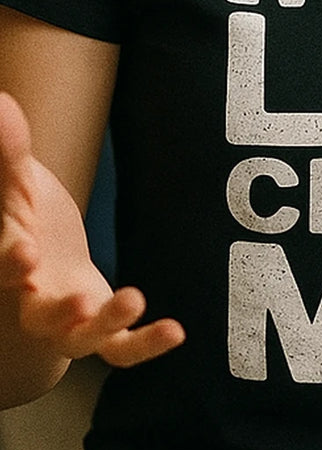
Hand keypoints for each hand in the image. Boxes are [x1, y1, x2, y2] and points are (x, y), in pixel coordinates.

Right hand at [0, 91, 184, 366]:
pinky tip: (176, 332)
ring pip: (81, 338)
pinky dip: (144, 345)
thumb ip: (11, 151)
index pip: (4, 267)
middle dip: (56, 314)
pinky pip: (119, 347)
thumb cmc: (21, 211)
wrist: (37, 248)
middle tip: (76, 303)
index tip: (22, 253)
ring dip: (106, 324)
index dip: (8, 265)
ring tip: (133, 298)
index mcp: (10, 260)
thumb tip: (1, 101)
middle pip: (38, 316)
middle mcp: (34, 298)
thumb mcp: (17, 181)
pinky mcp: (99, 325)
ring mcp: (68, 318)